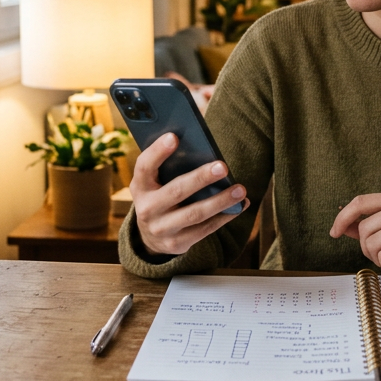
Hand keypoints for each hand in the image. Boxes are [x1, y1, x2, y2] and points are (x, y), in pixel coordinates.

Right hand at [130, 133, 247, 256]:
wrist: (150, 237)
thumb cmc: (159, 196)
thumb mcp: (154, 182)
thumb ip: (169, 165)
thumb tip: (200, 145)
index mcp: (140, 186)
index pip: (145, 166)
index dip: (158, 151)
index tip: (174, 136)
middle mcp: (147, 209)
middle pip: (176, 191)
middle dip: (201, 178)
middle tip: (222, 167)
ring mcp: (161, 228)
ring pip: (195, 214)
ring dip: (220, 201)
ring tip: (240, 189)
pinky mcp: (177, 243)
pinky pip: (205, 229)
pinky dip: (224, 216)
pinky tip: (239, 205)